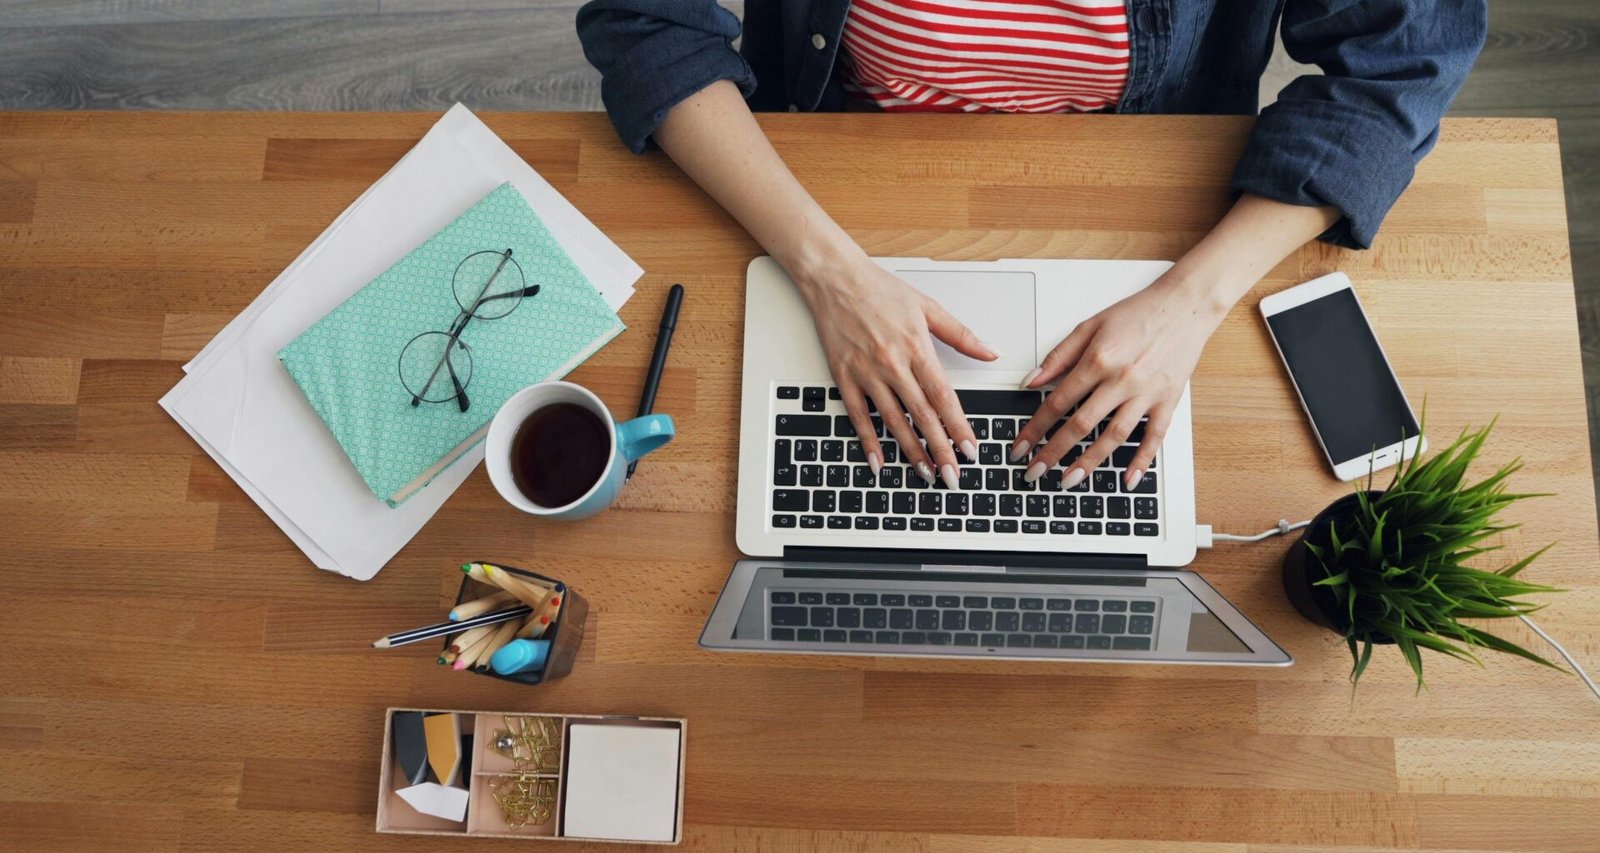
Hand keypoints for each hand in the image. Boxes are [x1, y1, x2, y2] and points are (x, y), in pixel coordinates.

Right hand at [799, 256, 998, 487]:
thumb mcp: (928, 306)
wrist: (835, 278)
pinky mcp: (843, 376)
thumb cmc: (879, 289)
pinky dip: (868, 441)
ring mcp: (866, 372)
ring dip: (910, 450)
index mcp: (916, 346)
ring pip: (892, 420)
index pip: (943, 396)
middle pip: (921, 414)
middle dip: (939, 449)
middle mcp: (892, 363)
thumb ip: (961, 334)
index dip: (958, 426)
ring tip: (925, 473)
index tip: (970, 449)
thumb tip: (991, 352)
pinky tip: (879, 461)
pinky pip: (857, 415)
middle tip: (952, 476)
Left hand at [1010, 276, 1224, 489]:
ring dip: (1089, 463)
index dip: (1035, 429)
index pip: (1057, 402)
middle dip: (1053, 453)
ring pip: (1114, 437)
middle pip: (1080, 425)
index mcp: (1098, 360)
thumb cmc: (1138, 313)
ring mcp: (1146, 393)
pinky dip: (1141, 461)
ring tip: (1068, 481)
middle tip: (1034, 472)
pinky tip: (1126, 479)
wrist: (1185, 306)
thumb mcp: (1090, 326)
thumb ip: (1059, 356)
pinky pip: (1154, 437)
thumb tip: (1031, 380)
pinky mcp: (1168, 400)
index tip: (1020, 448)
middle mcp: (1121, 379)